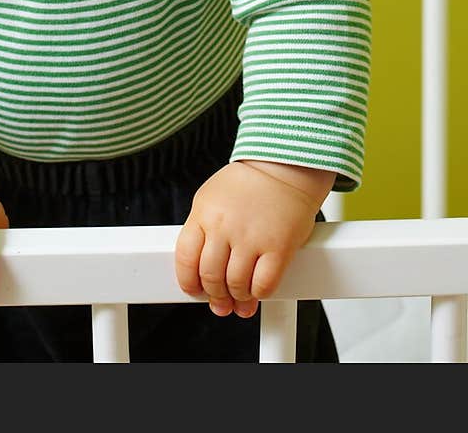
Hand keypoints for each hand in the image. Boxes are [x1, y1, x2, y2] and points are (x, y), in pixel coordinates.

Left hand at [174, 159, 333, 318]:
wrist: (285, 167)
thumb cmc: (248, 184)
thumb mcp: (212, 198)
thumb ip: (204, 230)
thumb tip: (199, 268)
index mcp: (204, 212)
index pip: (185, 257)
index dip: (188, 281)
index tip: (194, 290)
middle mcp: (225, 225)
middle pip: (211, 276)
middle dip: (215, 295)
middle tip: (220, 301)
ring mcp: (252, 237)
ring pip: (236, 285)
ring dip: (237, 298)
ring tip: (240, 297)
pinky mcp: (279, 247)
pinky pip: (264, 285)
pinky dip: (258, 294)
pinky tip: (258, 290)